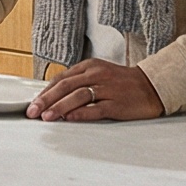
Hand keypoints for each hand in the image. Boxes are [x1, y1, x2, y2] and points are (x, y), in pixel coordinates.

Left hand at [27, 59, 163, 121]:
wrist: (153, 86)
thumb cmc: (123, 82)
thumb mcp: (99, 74)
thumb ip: (79, 82)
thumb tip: (54, 96)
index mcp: (90, 66)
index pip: (61, 78)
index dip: (45, 91)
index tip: (33, 103)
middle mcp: (97, 75)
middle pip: (66, 86)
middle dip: (46, 100)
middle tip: (33, 111)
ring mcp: (107, 89)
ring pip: (78, 96)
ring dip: (59, 107)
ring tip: (47, 117)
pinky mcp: (117, 103)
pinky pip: (96, 108)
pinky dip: (81, 113)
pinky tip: (69, 119)